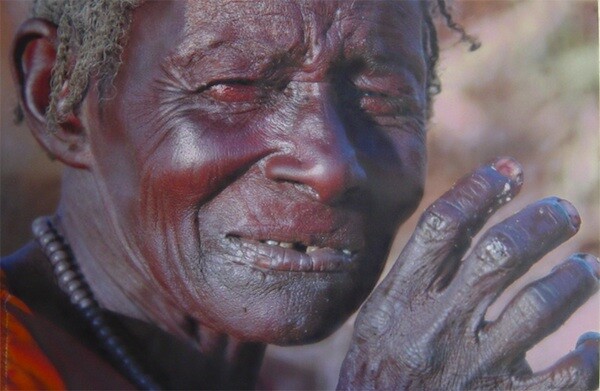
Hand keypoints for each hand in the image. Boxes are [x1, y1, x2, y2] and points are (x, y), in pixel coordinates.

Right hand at [338, 157, 598, 389]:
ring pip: (542, 304)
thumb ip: (419, 272)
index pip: (441, 227)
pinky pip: (569, 376)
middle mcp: (434, 331)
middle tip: (564, 212)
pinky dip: (590, 354)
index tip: (509, 170)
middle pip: (500, 254)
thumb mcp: (380, 321)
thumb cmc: (382, 375)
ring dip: (575, 277)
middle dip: (541, 222)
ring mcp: (472, 371)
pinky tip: (592, 342)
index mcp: (398, 304)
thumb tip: (474, 211)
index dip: (480, 189)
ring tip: (584, 268)